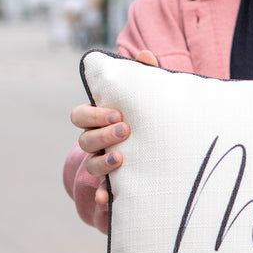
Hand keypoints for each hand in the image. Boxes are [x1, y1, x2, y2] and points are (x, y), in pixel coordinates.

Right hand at [69, 50, 158, 203]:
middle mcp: (100, 144)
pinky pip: (104, 193)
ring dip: (103, 163)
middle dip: (100, 134)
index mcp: (103, 121)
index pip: (81, 116)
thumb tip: (144, 54)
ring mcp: (107, 165)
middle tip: (124, 129)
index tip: (115, 113)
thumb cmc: (157, 120)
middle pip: (84, 139)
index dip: (92, 115)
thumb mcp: (155, 100)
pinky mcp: (119, 185)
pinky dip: (104, 196)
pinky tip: (107, 198)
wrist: (172, 153)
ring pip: (92, 165)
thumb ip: (148, 78)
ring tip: (121, 158)